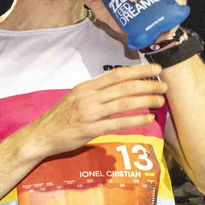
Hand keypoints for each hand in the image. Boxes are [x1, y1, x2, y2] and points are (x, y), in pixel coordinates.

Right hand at [22, 64, 165, 160]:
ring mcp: (89, 114)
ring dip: (145, 101)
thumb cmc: (60, 117)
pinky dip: (134, 120)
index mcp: (86, 87)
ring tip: (160, 101)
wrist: (40, 135)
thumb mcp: (76, 97)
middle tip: (164, 86)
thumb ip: (97, 92)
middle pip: (124, 87)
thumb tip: (121, 86)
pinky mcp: (89, 130)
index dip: (139, 71)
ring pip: (123, 103)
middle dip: (148, 85)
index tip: (156, 69)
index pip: (117, 74)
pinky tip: (147, 119)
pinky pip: (116, 124)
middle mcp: (88, 97)